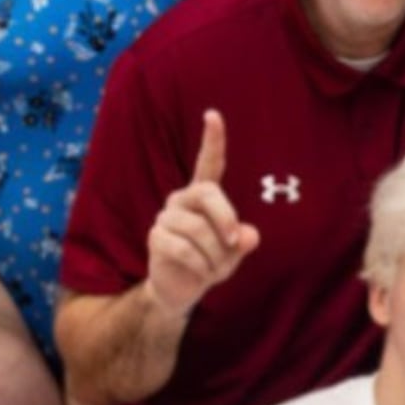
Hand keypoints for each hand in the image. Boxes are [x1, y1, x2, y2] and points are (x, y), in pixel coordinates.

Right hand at [145, 110, 260, 315]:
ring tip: (214, 268)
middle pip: (208, 193)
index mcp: (203, 195)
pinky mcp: (156, 238)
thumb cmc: (211, 262)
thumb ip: (243, 241)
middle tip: (234, 243)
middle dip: (226, 218)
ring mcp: (166, 217)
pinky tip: (201, 273)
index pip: (208, 163)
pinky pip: (183, 248)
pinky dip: (200, 265)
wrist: (182, 289)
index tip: (213, 115)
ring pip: (198, 229)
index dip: (212, 140)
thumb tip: (249, 236)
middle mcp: (182, 199)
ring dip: (214, 255)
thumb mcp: (234, 253)